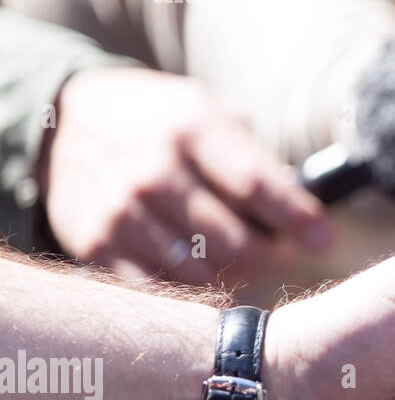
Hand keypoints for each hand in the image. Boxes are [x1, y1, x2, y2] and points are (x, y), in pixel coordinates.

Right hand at [37, 67, 331, 286]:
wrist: (64, 123)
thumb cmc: (161, 120)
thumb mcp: (209, 111)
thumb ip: (252, 156)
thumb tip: (300, 207)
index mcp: (191, 130)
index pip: (256, 185)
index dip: (297, 218)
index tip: (324, 238)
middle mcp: (154, 173)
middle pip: (234, 243)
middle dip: (272, 256)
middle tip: (282, 251)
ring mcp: (122, 212)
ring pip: (201, 275)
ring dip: (235, 277)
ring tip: (245, 260)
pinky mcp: (96, 244)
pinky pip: (159, 288)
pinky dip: (190, 288)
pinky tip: (203, 271)